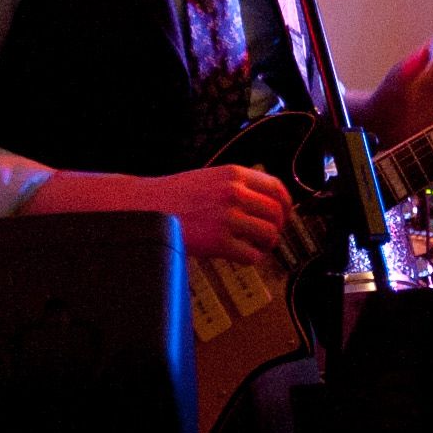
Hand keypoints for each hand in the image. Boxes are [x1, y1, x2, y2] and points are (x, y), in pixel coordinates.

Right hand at [144, 162, 293, 265]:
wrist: (146, 207)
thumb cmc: (175, 196)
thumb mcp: (210, 177)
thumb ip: (237, 185)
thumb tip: (266, 201)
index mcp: (234, 174)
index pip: (276, 188)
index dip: (286, 204)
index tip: (283, 214)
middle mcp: (234, 193)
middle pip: (276, 213)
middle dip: (277, 227)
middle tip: (267, 235)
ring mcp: (227, 218)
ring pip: (268, 234)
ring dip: (266, 244)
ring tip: (254, 246)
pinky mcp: (218, 242)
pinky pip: (252, 255)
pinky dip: (252, 258)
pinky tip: (241, 255)